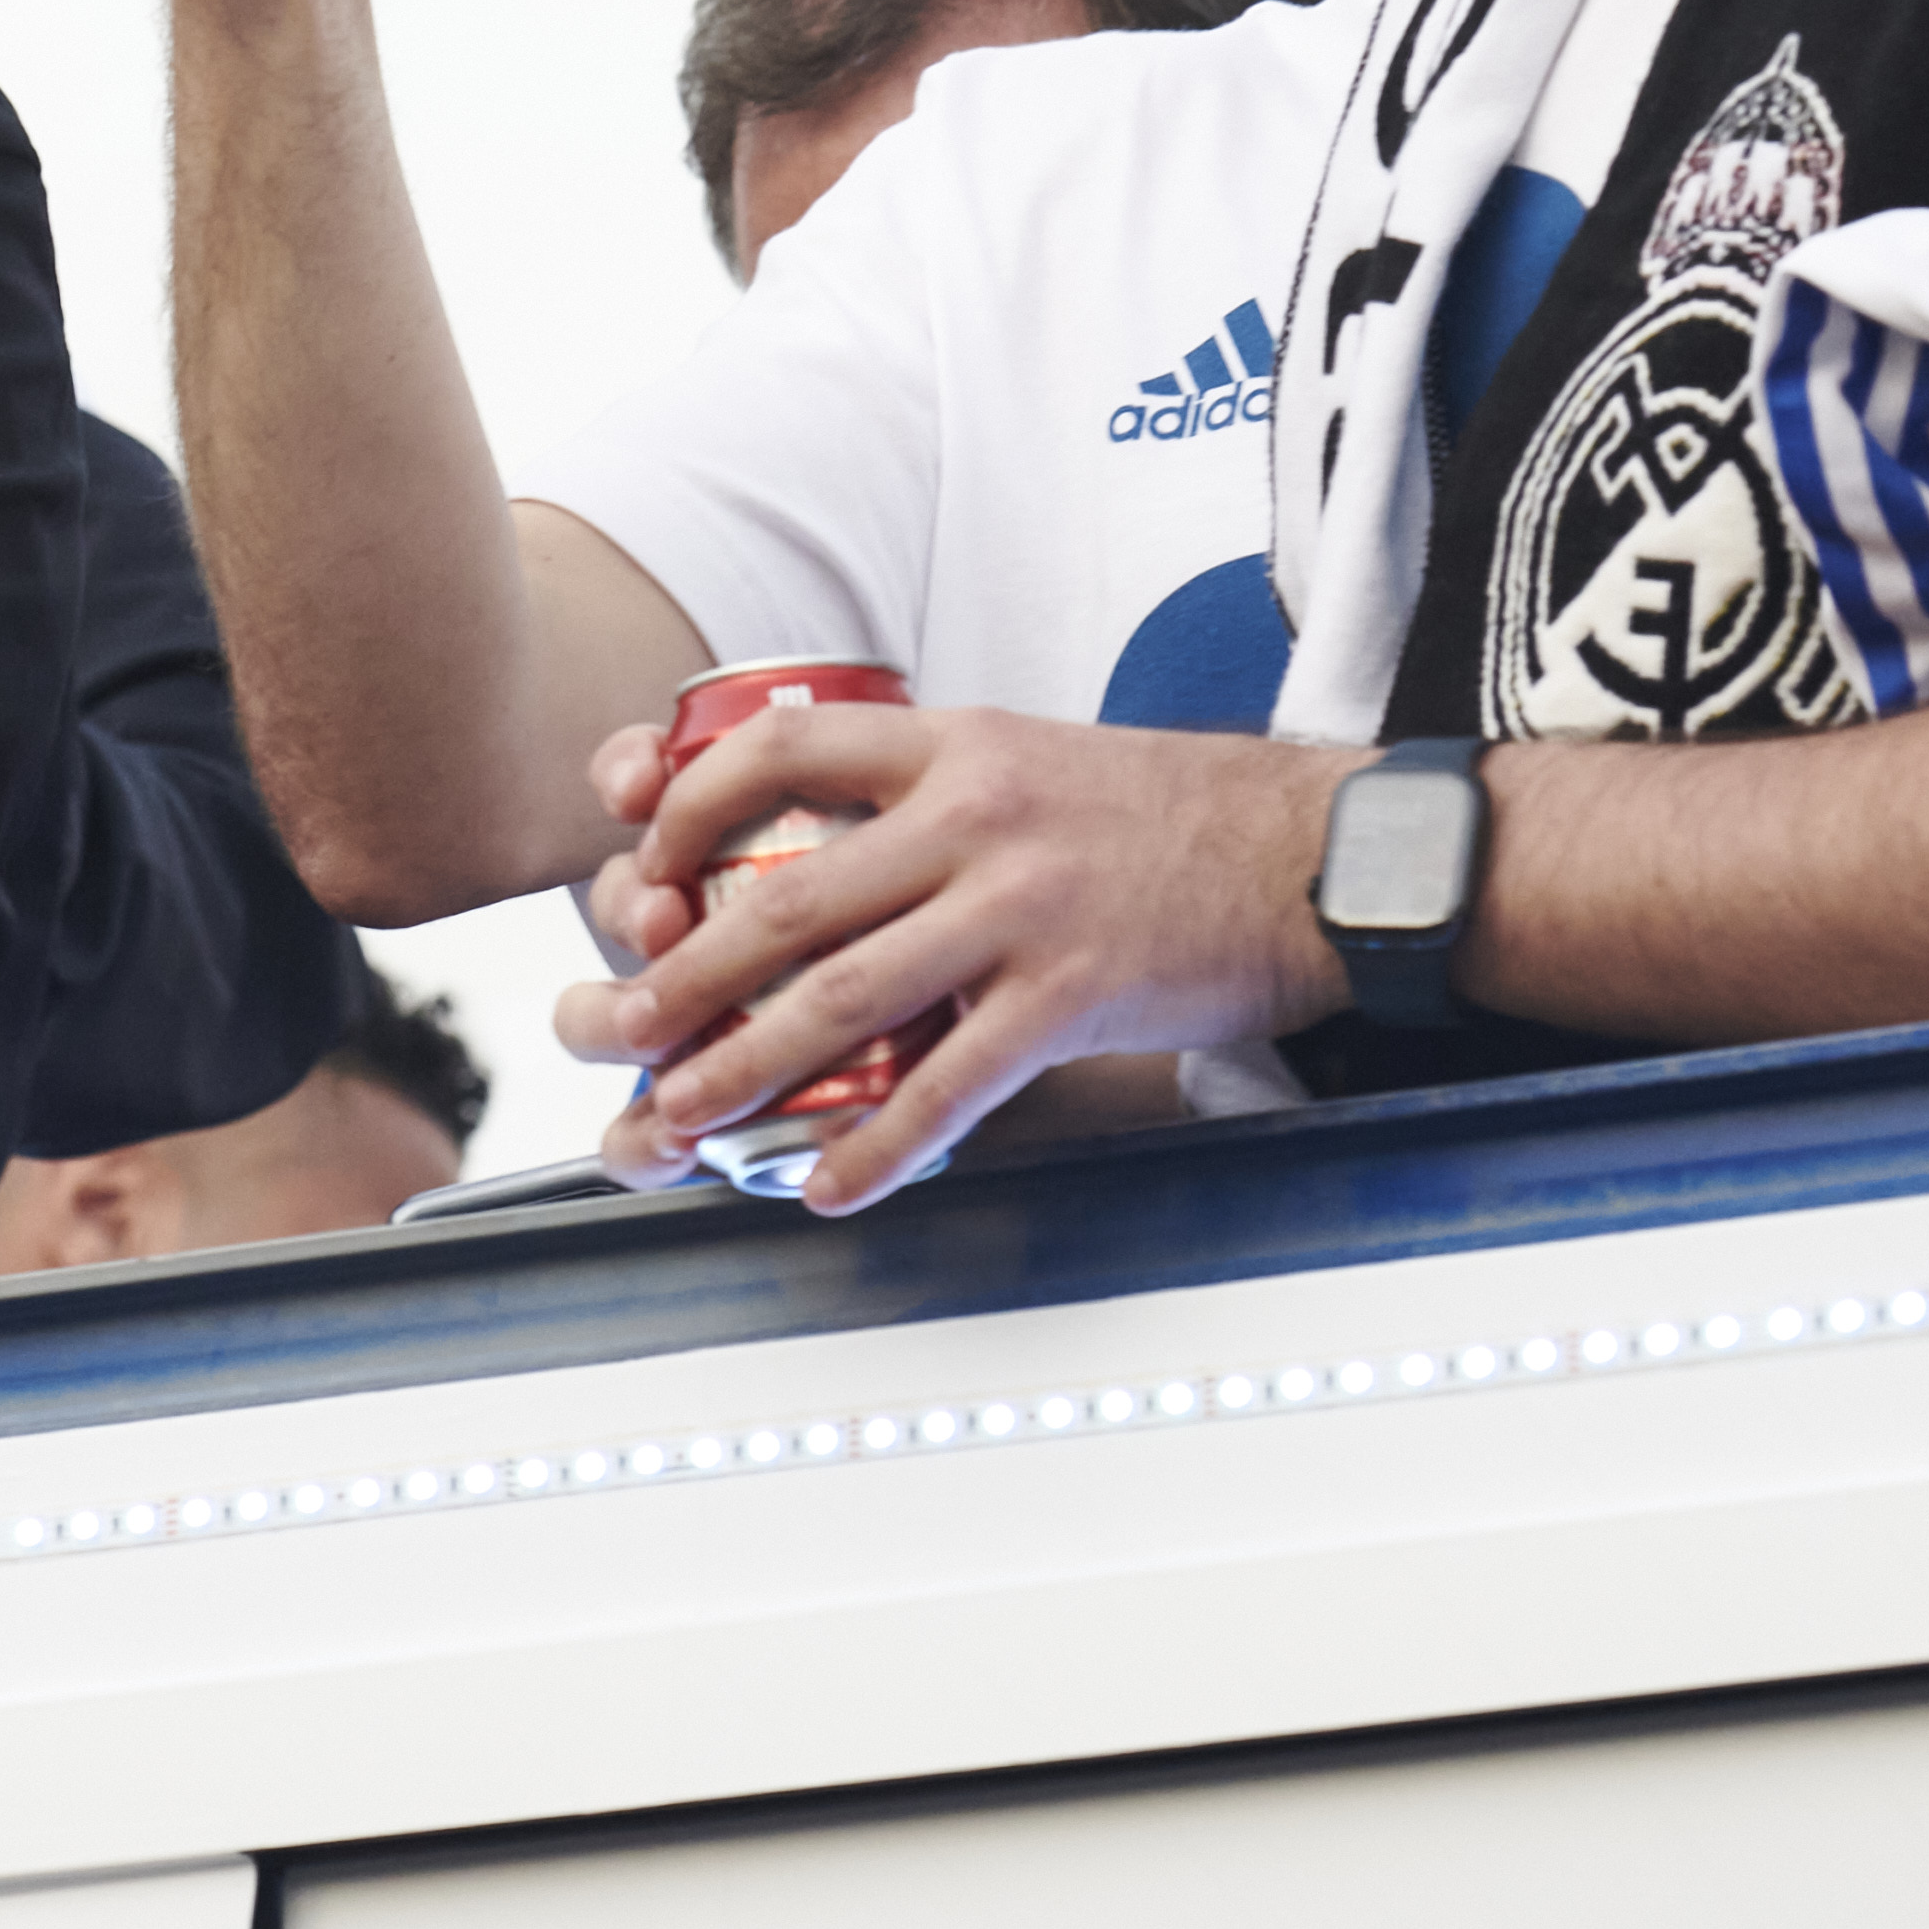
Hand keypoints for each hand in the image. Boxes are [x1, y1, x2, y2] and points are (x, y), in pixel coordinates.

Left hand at [551, 696, 1348, 1214]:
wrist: (1315, 854)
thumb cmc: (1169, 812)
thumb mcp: (1032, 756)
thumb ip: (927, 787)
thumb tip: (814, 831)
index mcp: (953, 743)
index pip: (778, 748)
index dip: (688, 804)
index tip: (641, 859)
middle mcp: (972, 816)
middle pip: (783, 896)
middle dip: (678, 970)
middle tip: (613, 1024)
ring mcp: (1020, 908)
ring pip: (841, 997)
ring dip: (742, 1066)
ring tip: (676, 1114)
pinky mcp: (1070, 996)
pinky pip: (948, 1085)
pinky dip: (877, 1146)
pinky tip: (826, 1184)